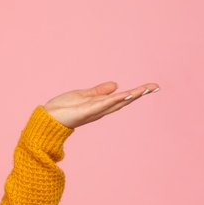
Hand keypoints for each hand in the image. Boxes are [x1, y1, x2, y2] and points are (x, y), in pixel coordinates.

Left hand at [43, 80, 159, 128]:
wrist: (48, 119)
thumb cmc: (62, 109)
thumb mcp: (83, 95)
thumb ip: (98, 91)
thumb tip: (116, 85)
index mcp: (100, 104)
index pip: (121, 97)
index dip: (136, 92)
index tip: (150, 86)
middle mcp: (101, 109)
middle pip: (124, 100)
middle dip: (139, 93)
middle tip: (155, 86)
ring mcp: (95, 110)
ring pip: (117, 102)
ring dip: (132, 95)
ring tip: (146, 88)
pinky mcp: (88, 111)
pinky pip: (103, 104)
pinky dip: (115, 99)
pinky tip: (125, 94)